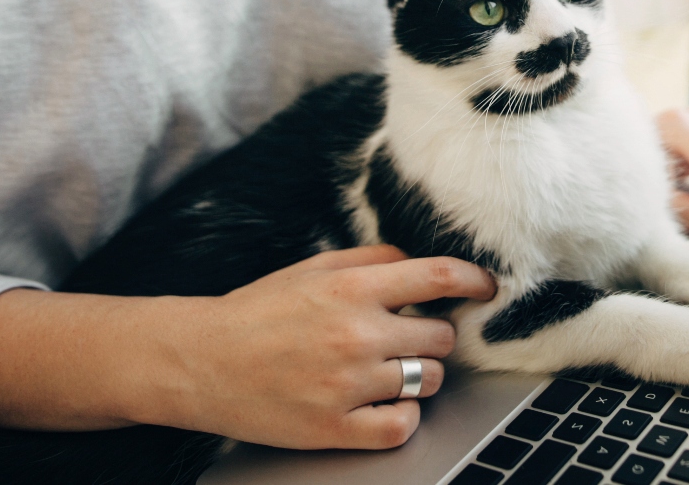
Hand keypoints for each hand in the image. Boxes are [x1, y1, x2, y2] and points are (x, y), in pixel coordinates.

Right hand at [0, 245, 495, 450]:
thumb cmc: (257, 311)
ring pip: (427, 381)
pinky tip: (383, 405)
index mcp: (353, 288)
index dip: (474, 281)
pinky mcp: (336, 428)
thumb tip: (417, 261)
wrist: (200, 361)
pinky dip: (401, 417)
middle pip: (441, 337)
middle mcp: (357, 334)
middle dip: (432, 337)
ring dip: (418, 376)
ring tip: (386, 371)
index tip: (488, 289)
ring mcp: (348, 384)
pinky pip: (402, 426)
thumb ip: (370, 260)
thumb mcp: (312, 268)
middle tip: (405, 339)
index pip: (438, 278)